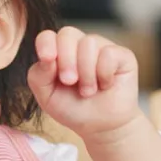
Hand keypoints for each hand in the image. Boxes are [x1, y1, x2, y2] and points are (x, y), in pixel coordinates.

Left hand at [27, 27, 142, 139]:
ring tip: (88, 91)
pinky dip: (104, 73)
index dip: (46, 44)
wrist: (101, 127)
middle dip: (66, 60)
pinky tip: (105, 85)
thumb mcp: (47, 97)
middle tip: (70, 82)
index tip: (48, 59)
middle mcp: (78, 45)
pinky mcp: (122, 55)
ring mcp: (101, 47)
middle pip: (67, 34)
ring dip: (86, 73)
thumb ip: (39, 76)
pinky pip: (109, 53)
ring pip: (88, 43)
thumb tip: (47, 57)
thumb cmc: (73, 109)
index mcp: (57, 51)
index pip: (47, 36)